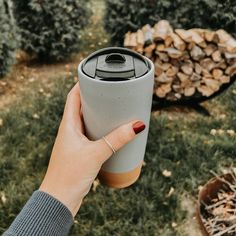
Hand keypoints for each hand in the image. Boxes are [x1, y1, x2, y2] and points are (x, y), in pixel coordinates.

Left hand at [39, 82, 145, 215]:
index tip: (95, 76)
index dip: (82, 85)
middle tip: (111, 94)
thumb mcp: (96, 153)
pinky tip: (111, 133)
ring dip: (99, 116)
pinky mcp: (80, 152)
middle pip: (81, 107)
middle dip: (95, 99)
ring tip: (114, 111)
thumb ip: (117, 140)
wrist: (59, 199)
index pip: (73, 97)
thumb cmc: (70, 175)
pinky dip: (101, 130)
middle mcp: (70, 130)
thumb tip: (137, 125)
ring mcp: (74, 141)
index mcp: (68, 125)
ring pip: (87, 122)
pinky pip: (91, 135)